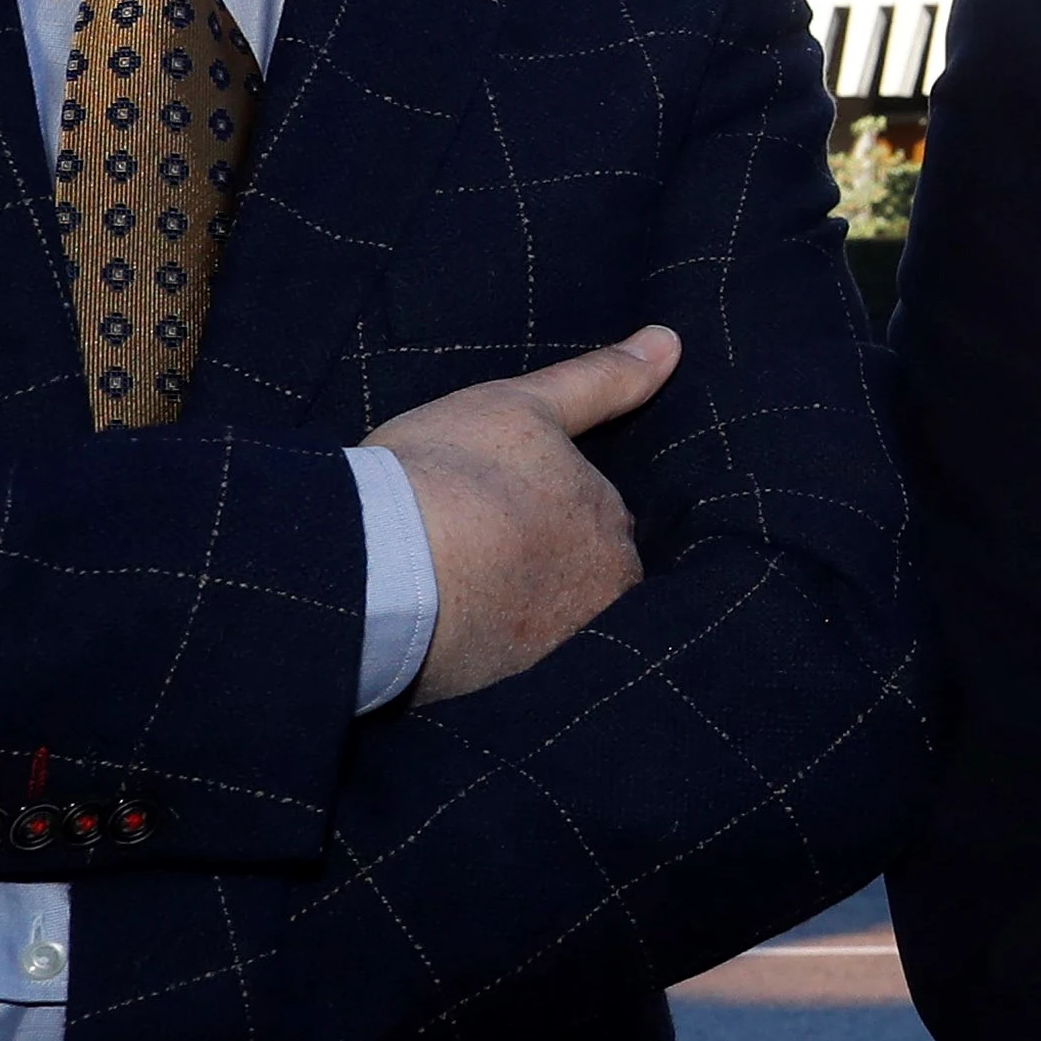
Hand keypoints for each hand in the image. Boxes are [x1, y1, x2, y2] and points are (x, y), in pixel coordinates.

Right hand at [367, 327, 677, 703]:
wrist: (371, 566)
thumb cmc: (449, 473)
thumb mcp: (525, 406)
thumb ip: (602, 379)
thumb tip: (669, 342)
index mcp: (612, 536)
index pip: (603, 531)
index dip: (555, 520)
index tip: (510, 517)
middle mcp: (599, 603)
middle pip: (583, 586)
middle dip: (546, 574)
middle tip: (482, 556)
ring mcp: (550, 657)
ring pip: (544, 631)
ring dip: (515, 616)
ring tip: (460, 596)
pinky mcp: (497, 698)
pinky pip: (500, 674)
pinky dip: (479, 657)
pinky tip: (444, 639)